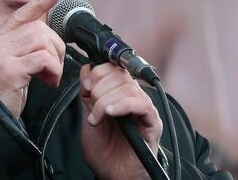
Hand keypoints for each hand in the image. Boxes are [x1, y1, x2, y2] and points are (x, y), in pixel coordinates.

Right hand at [0, 0, 64, 116]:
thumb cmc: (1, 94)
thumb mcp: (8, 65)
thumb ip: (21, 48)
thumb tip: (46, 37)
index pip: (20, 15)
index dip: (39, 3)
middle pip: (38, 28)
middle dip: (55, 46)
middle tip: (54, 68)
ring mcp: (0, 55)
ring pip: (42, 41)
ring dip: (54, 60)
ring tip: (50, 77)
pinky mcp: (9, 70)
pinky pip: (43, 59)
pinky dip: (53, 70)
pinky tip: (49, 82)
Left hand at [80, 63, 162, 179]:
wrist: (113, 175)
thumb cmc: (105, 150)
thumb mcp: (89, 117)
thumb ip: (87, 94)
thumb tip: (86, 68)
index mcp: (120, 94)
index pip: (114, 68)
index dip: (98, 72)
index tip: (85, 85)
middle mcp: (134, 98)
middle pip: (120, 75)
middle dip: (99, 89)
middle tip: (91, 107)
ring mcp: (144, 110)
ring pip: (128, 89)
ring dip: (106, 101)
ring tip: (97, 118)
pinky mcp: (152, 122)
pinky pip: (141, 104)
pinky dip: (123, 105)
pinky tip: (110, 114)